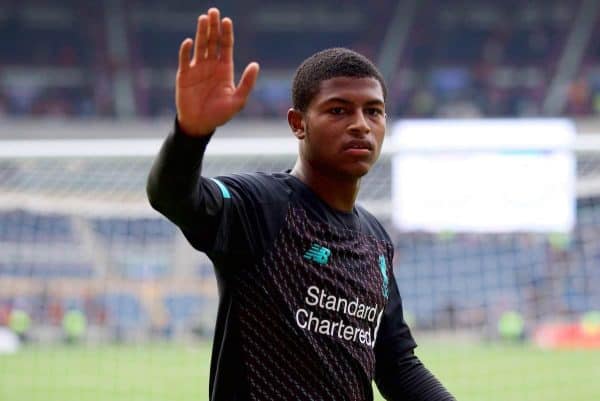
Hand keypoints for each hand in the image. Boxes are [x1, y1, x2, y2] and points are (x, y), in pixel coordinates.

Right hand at [176, 8, 258, 135]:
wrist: (199, 125)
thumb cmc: (220, 114)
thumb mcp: (238, 100)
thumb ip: (247, 83)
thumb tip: (256, 64)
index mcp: (225, 69)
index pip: (226, 46)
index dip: (226, 33)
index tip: (227, 21)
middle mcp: (211, 65)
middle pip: (213, 41)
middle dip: (213, 27)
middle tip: (214, 12)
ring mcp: (197, 69)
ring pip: (200, 46)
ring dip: (201, 32)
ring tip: (203, 18)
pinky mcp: (184, 75)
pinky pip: (184, 60)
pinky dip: (186, 50)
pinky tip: (189, 42)